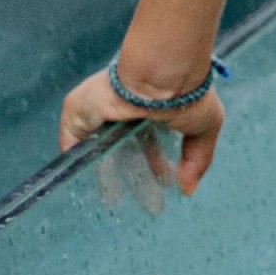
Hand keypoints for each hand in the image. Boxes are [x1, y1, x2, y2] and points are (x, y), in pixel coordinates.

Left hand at [58, 65, 224, 194]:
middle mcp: (126, 108)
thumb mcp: (205, 127)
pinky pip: (70, 141)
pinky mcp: (79, 112)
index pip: (149, 140)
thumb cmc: (187, 95)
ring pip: (95, 145)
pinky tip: (80, 182)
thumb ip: (198, 159)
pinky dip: (72, 160)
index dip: (153, 163)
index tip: (159, 183)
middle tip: (131, 199)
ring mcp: (101, 109)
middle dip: (126, 172)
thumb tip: (188, 189)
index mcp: (153, 108)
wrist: (160, 74)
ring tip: (108, 200)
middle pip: (121, 146)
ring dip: (99, 170)